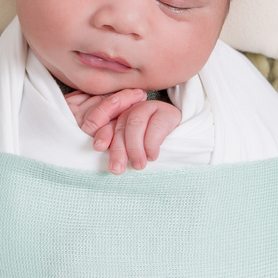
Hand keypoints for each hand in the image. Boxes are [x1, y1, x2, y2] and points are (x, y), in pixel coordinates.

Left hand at [64, 90, 181, 174]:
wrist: (178, 139)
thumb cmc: (148, 148)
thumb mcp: (129, 149)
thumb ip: (115, 146)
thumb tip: (100, 149)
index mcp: (117, 117)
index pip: (105, 123)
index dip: (102, 133)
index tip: (99, 147)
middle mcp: (130, 109)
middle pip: (120, 126)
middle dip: (117, 149)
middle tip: (117, 169)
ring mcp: (149, 108)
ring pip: (135, 124)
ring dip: (135, 148)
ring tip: (138, 165)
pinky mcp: (167, 112)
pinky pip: (156, 126)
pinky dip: (151, 144)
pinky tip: (152, 156)